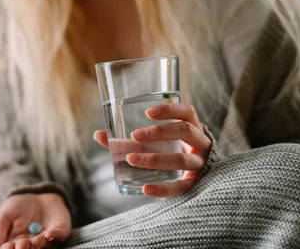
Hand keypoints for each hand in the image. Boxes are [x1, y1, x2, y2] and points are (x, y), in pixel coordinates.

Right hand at [0, 193, 70, 248]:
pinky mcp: (60, 231)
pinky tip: (48, 233)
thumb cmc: (17, 207)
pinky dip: (54, 235)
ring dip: (38, 245)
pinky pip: (59, 236)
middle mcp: (31, 245)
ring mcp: (46, 240)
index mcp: (16, 244)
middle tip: (22, 243)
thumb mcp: (3, 216)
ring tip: (34, 241)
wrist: (36, 194)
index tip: (8, 246)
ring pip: (43, 247)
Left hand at [94, 103, 210, 197]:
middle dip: (159, 132)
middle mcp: (200, 143)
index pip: (187, 112)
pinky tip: (145, 189)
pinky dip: (163, 189)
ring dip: (155, 159)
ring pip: (182, 159)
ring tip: (130, 159)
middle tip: (134, 135)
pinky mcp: (196, 184)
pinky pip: (181, 187)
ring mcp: (200, 164)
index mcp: (193, 128)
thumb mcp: (157, 143)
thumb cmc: (170, 153)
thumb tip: (98, 135)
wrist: (195, 177)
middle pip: (185, 131)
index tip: (147, 112)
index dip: (169, 110)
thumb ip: (130, 140)